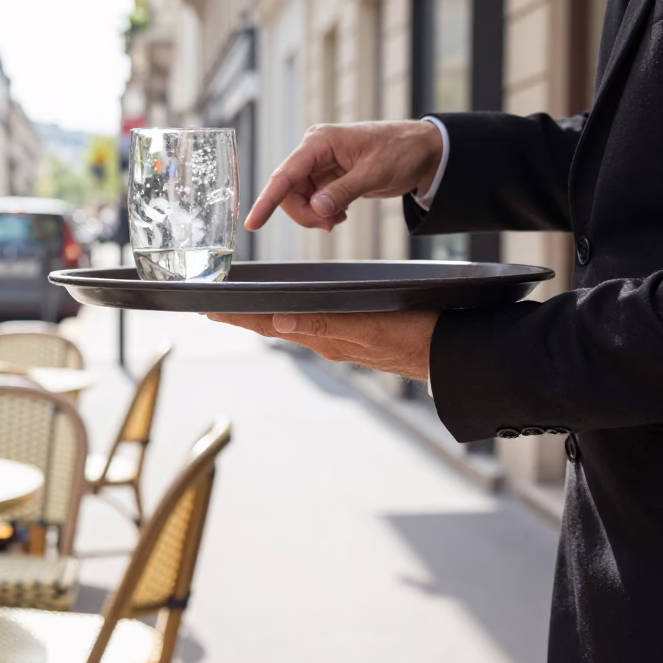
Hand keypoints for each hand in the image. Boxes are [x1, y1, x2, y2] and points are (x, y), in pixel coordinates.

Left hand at [207, 311, 437, 379]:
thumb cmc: (417, 338)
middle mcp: (328, 340)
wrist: (453, 354)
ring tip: (242, 311)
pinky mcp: (358, 337)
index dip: (238, 316)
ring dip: (266, 318)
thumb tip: (278, 321)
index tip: (208, 309)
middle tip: (214, 308)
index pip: (270, 324)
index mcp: (325, 337)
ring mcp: (342, 341)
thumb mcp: (369, 328)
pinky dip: (295, 319)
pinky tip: (292, 315)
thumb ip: (324, 325)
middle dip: (244, 317)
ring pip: (294, 327)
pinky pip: (316, 327)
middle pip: (275, 326)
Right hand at [245, 120, 444, 231]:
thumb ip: (344, 191)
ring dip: (315, 216)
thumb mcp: (374, 172)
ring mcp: (320, 166)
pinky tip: (341, 213)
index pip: (285, 174)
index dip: (267, 200)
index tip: (253, 222)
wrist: (422, 152)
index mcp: (320, 142)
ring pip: (299, 200)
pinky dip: (323, 214)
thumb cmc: (401, 151)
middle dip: (304, 214)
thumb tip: (317, 208)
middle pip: (289, 192)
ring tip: (339, 219)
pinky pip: (313, 202)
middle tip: (329, 224)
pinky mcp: (328, 178)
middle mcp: (315, 152)